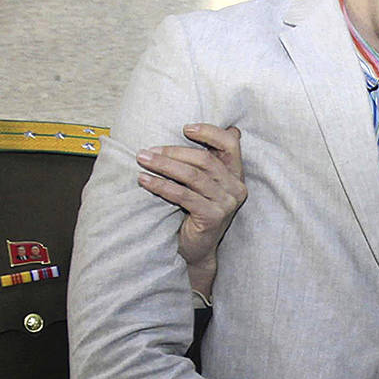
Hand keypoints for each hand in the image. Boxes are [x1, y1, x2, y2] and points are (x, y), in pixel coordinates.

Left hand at [136, 124, 246, 296]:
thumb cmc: (195, 212)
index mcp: (236, 175)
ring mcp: (226, 204)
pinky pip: (183, 195)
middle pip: (205, 159)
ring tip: (142, 160)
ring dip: (163, 165)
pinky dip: (161, 185)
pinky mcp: (212, 217)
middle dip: (173, 151)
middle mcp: (236, 188)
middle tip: (147, 150)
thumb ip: (203, 161)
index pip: (230, 144)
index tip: (185, 128)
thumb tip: (191, 128)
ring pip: (192, 176)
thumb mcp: (203, 184)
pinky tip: (144, 180)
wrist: (196, 250)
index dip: (209, 132)